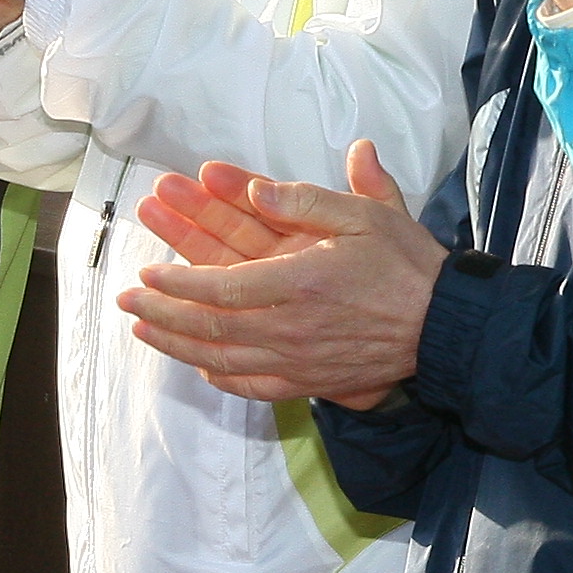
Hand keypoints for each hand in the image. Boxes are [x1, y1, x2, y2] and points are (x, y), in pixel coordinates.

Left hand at [117, 144, 442, 410]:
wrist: (445, 328)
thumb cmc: (406, 266)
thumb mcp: (365, 215)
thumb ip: (307, 199)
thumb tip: (255, 186)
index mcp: (300, 283)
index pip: (221, 287)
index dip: (178, 281)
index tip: (148, 270)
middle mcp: (291, 329)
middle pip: (209, 326)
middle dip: (161, 311)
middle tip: (127, 298)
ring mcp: (297, 362)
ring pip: (221, 359)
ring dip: (175, 344)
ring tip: (142, 329)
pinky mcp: (309, 382)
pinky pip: (252, 386)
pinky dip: (218, 377)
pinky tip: (197, 366)